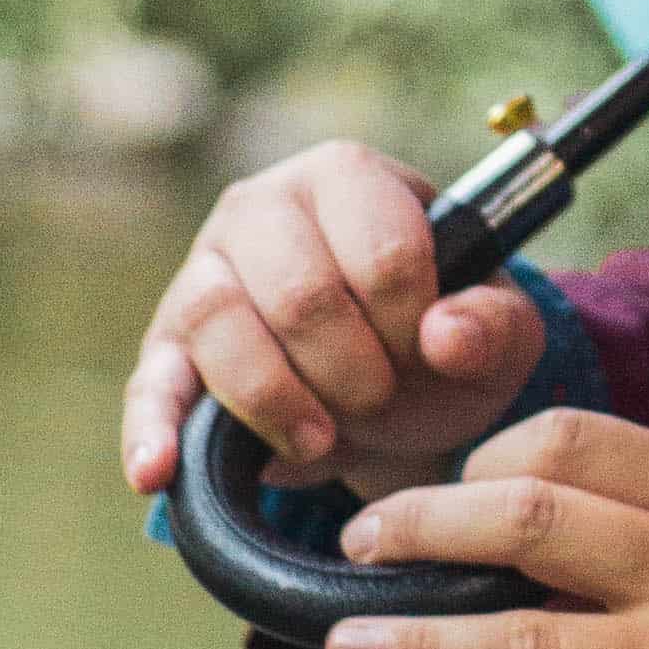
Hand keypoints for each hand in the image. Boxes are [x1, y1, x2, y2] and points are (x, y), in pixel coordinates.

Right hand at [120, 140, 547, 499]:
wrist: (390, 395)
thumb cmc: (440, 341)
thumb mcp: (498, 334)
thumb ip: (495, 324)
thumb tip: (446, 336)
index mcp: (349, 177)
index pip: (382, 249)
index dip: (412, 325)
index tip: (426, 355)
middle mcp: (264, 206)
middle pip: (299, 289)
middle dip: (353, 370)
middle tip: (380, 401)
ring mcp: (204, 272)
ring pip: (220, 322)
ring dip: (279, 400)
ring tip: (322, 439)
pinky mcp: (165, 347)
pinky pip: (149, 384)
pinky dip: (153, 430)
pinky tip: (158, 471)